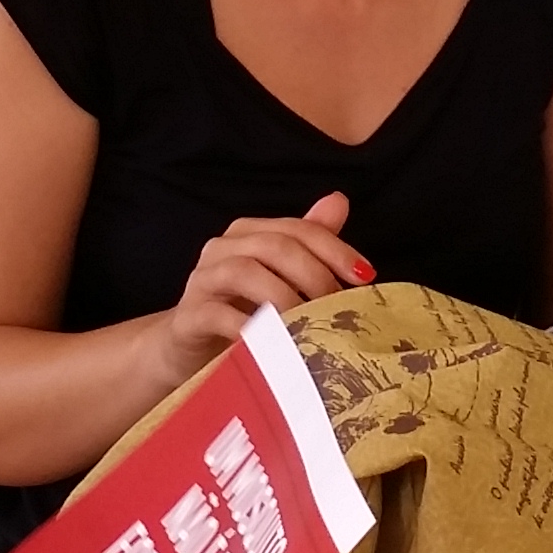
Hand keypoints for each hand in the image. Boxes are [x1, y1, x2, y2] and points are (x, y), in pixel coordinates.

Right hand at [168, 194, 371, 361]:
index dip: (335, 249)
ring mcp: (202, 281)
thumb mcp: (278, 278)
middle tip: (337, 306)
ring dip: (284, 297)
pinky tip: (275, 344)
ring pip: (244, 272)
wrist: (187, 351)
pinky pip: (218, 315)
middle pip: (274, 245)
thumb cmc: (240, 311)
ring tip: (309, 324)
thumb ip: (307, 242)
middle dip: (314, 274)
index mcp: (248, 234)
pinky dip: (250, 327)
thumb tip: (339, 201)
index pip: (298, 229)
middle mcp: (222, 248)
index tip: (365, 277)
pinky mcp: (188, 317)